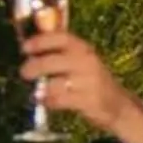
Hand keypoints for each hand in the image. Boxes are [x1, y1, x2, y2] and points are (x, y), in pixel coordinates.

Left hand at [18, 29, 137, 141]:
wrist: (118, 104)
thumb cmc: (91, 80)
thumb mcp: (81, 61)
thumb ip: (60, 53)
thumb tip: (28, 52)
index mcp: (83, 48)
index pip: (61, 37)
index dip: (40, 41)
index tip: (25, 47)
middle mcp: (86, 61)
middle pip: (53, 61)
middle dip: (35, 66)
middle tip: (24, 73)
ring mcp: (88, 81)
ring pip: (55, 83)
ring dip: (41, 88)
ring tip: (36, 92)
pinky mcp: (88, 100)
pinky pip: (60, 100)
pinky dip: (49, 101)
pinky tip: (46, 102)